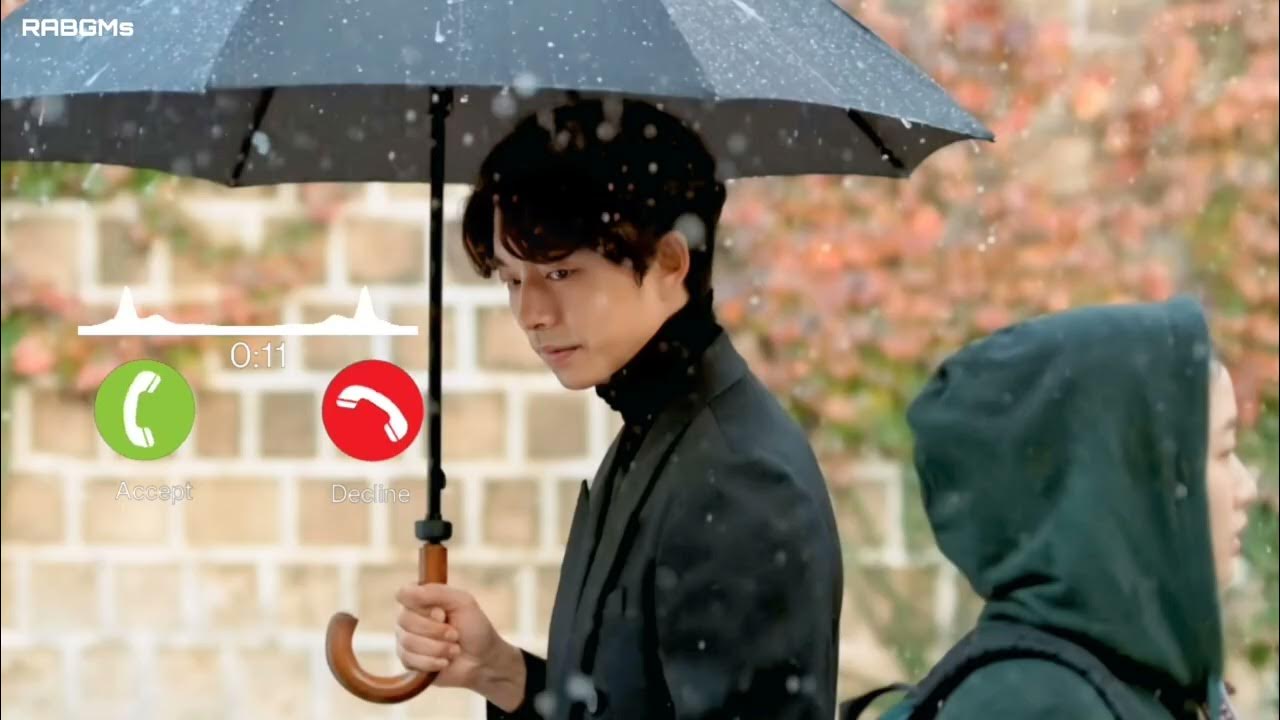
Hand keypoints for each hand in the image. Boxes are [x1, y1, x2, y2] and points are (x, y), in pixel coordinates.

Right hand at [395, 583, 526, 708]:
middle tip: (455, 634)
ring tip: (454, 649)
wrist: (482, 660)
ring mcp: (406, 639)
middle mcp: (409, 617)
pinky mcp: (408, 661)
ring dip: (438, 648)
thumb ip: (436, 592)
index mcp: (421, 598)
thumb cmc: (474, 627)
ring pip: (408, 642)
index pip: (403, 594)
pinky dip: (433, 661)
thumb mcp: (462, 602)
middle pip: (405, 620)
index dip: (422, 606)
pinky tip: (445, 661)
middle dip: (436, 630)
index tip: (442, 613)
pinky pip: (409, 660)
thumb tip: (405, 592)